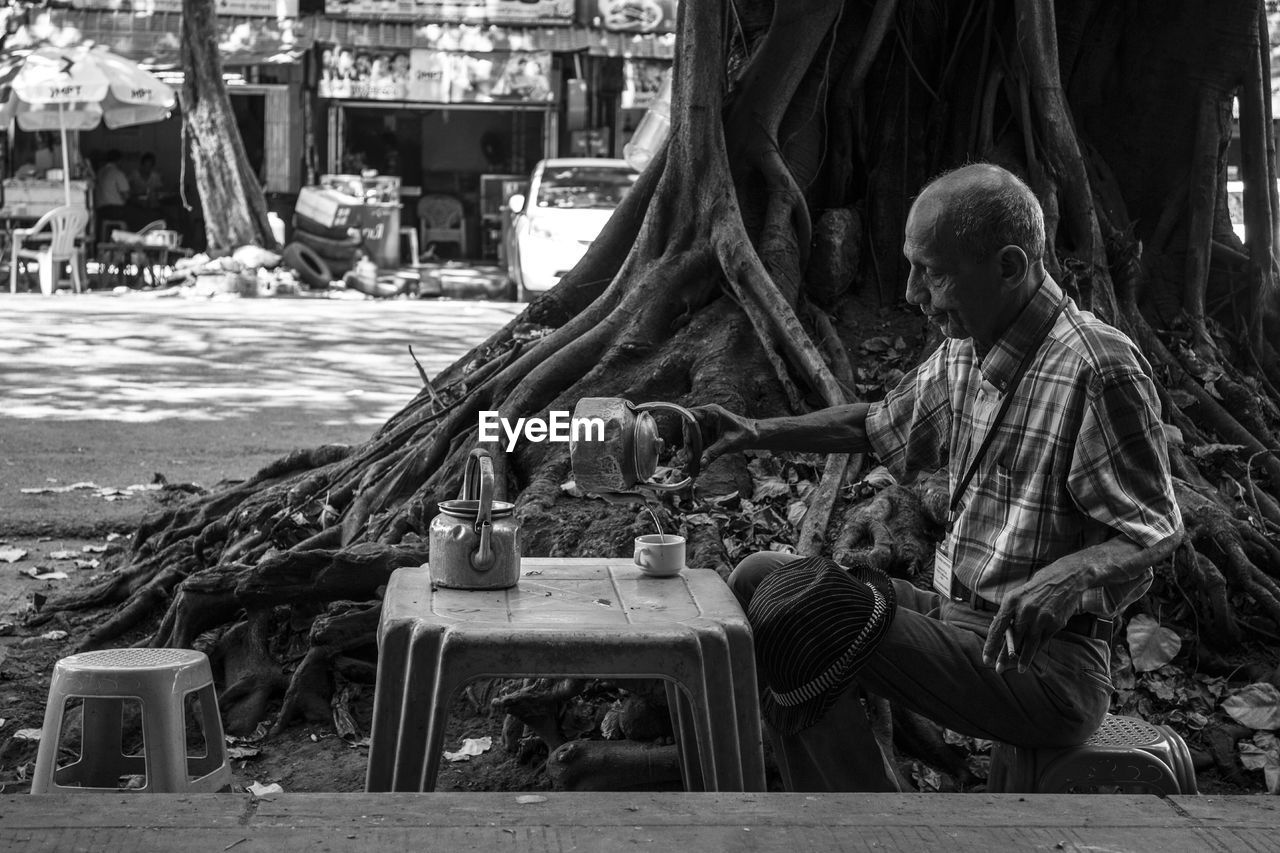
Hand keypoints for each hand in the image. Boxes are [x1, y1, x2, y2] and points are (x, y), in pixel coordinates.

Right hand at [687, 403, 753, 469]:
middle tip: (689, 458)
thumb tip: (701, 463)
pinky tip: (693, 464)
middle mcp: (706, 417)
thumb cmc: (744, 434)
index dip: (687, 428)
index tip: (688, 442)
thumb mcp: (729, 443)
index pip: (692, 415)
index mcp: (712, 412)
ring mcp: (706, 426)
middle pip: (689, 428)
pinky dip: (696, 453)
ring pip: (692, 437)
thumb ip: (714, 452)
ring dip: (691, 450)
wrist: (752, 435)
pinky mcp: (707, 435)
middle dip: (689, 444)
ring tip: (690, 464)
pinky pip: (698, 443)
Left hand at [981, 558, 1084, 674]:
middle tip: (998, 669)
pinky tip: (1031, 657)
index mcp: (1012, 600)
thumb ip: (1011, 611)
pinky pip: (1043, 640)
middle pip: (1013, 638)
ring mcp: (1042, 617)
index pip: (998, 627)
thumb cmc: (1039, 585)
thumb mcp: (1019, 593)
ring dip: (1023, 658)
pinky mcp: (1055, 623)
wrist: (1068, 577)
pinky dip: (1036, 649)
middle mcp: (1025, 610)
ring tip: (1018, 670)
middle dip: (1004, 655)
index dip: (991, 644)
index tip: (986, 658)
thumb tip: (1002, 632)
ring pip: (1029, 643)